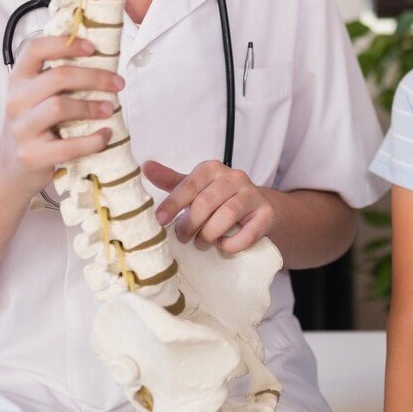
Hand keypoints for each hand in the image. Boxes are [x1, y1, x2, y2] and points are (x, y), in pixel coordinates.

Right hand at [0, 36, 123, 197]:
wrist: (11, 168)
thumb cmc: (33, 128)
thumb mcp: (35, 98)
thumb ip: (55, 81)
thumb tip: (101, 63)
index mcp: (18, 80)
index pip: (35, 49)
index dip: (64, 44)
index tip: (92, 48)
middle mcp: (16, 101)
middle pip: (57, 77)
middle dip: (94, 77)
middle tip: (117, 83)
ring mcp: (21, 129)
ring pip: (59, 107)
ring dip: (91, 107)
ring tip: (110, 109)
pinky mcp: (32, 155)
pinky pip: (68, 145)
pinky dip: (93, 140)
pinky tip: (105, 136)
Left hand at [144, 159, 276, 253]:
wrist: (257, 209)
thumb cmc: (219, 199)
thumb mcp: (194, 188)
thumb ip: (172, 181)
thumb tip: (145, 166)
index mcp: (212, 168)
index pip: (189, 185)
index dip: (173, 204)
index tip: (160, 220)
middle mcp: (234, 176)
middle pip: (206, 202)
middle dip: (190, 224)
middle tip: (183, 237)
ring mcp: (253, 194)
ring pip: (227, 215)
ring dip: (210, 234)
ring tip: (202, 242)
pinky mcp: (267, 214)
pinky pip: (248, 232)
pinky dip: (232, 243)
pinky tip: (223, 245)